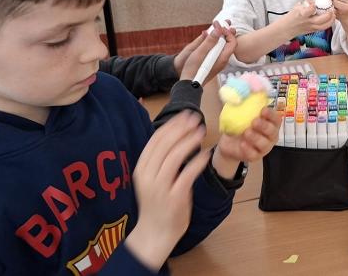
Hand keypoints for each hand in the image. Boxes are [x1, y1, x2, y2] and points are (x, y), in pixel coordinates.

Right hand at [125, 111, 207, 269]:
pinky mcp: (174, 198)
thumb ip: (159, 160)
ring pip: (174, 157)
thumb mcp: (152, 178)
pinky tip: (206, 154)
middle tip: (196, 118)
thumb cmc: (157, 203)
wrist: (154, 233)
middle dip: (181, 128)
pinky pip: (187, 175)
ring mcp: (160, 187)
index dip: (171, 125)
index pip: (155, 140)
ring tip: (202, 132)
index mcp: (141, 168)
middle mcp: (148, 176)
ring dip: (189, 141)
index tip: (184, 115)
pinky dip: (197, 162)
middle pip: (164, 145)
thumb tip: (174, 134)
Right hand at [175, 21, 235, 83]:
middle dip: (224, 32)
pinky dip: (215, 43)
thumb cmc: (193, 70)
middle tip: (217, 23)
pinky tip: (208, 39)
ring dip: (219, 36)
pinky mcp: (213, 64)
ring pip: (223, 47)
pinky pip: (217, 50)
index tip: (218, 26)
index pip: (232, 42)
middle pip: (228, 43)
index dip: (227, 32)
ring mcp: (219, 62)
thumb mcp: (200, 53)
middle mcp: (223, 60)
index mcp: (223, 58)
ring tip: (213, 28)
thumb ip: (209, 41)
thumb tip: (219, 29)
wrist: (188, 85)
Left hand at [212, 108, 281, 177]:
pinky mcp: (255, 156)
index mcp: (270, 123)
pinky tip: (242, 144)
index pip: (276, 119)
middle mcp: (270, 136)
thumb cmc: (239, 124)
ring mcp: (264, 147)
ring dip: (256, 137)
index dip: (272, 114)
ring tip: (246, 132)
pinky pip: (254, 154)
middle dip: (264, 126)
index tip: (263, 110)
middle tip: (254, 121)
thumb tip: (248, 90)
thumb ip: (245, 102)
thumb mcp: (240, 112)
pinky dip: (248, 149)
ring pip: (265, 144)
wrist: (228, 141)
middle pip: (272, 132)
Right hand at [285, 0, 334, 36]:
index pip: (310, 10)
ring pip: (324, 26)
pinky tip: (331, 18)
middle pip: (320, 20)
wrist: (287, 28)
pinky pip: (323, 28)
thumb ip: (307, 2)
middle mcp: (307, 21)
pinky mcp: (313, 31)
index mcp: (302, 14)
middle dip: (328, 14)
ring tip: (334, 14)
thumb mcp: (297, 6)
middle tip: (332, 9)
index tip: (317, 2)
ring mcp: (311, 27)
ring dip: (331, 20)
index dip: (315, 5)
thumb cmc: (293, 16)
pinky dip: (328, 23)